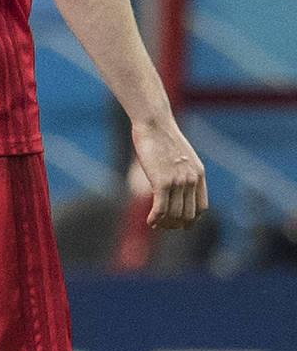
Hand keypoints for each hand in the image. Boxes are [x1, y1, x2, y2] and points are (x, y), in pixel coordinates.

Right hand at [130, 116, 206, 230]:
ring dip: (164, 224)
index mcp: (199, 174)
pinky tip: (150, 221)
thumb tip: (173, 184)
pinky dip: (155, 218)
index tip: (181, 225)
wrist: (154, 123)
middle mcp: (191, 180)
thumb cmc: (162, 136)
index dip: (192, 220)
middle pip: (188, 214)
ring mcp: (177, 181)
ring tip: (155, 225)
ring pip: (174, 214)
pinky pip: (161, 208)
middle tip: (164, 227)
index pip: (201, 207)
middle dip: (176, 225)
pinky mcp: (162, 181)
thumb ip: (180, 171)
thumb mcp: (179, 156)